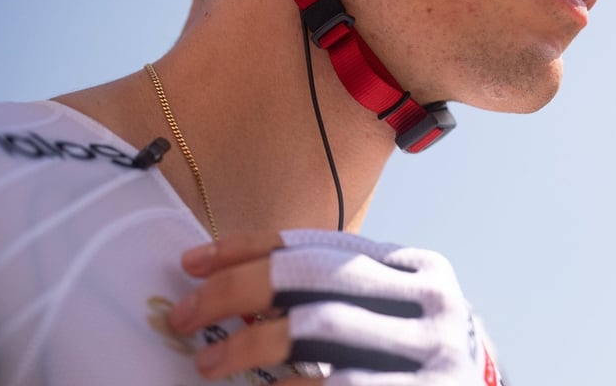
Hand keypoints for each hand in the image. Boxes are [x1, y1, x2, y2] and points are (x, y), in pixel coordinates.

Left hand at [167, 230, 501, 384]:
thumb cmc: (413, 364)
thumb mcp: (390, 315)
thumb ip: (339, 295)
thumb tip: (235, 286)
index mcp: (416, 267)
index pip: (320, 243)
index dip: (249, 247)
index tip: (193, 263)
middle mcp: (429, 299)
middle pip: (315, 273)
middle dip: (238, 287)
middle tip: (186, 314)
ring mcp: (429, 349)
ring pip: (320, 324)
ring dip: (250, 342)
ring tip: (209, 362)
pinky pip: (336, 383)